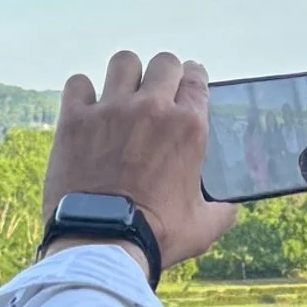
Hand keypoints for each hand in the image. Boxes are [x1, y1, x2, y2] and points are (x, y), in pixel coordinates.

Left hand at [44, 50, 227, 274]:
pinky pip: (78, 83)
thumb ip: (222, 211)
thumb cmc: (156, 236)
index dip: (193, 80)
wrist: (103, 244)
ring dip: (126, 76)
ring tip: (122, 96)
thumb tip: (231, 208)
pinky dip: (83, 92)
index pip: (197, 79)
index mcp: (188, 127)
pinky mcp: (75, 120)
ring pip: (123, 62)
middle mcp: (152, 108)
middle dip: (164, 75)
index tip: (186, 88)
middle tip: (157, 95)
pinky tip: (86, 108)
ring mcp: (111, 110)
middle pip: (164, 62)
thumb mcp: (203, 227)